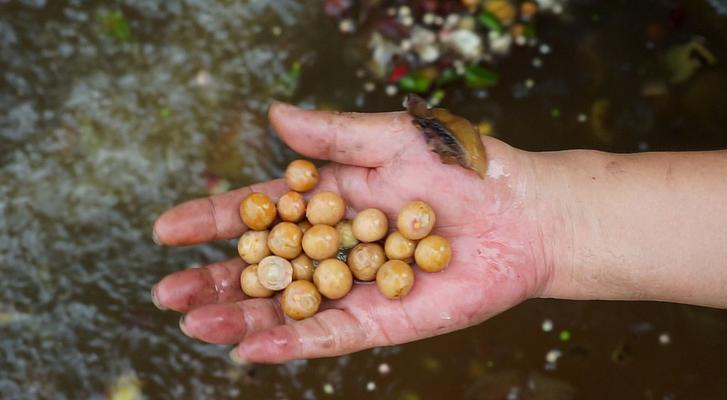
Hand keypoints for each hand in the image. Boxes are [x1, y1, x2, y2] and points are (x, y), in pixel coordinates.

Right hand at [151, 102, 555, 362]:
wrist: (523, 213)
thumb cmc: (461, 167)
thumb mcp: (390, 140)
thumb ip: (333, 137)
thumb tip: (274, 115)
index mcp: (328, 201)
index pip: (259, 213)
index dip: (212, 220)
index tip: (165, 228)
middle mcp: (333, 247)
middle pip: (262, 268)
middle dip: (213, 280)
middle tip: (165, 290)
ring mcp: (354, 286)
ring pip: (286, 307)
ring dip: (239, 318)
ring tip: (193, 322)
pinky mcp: (383, 319)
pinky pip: (331, 334)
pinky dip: (292, 342)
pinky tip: (250, 348)